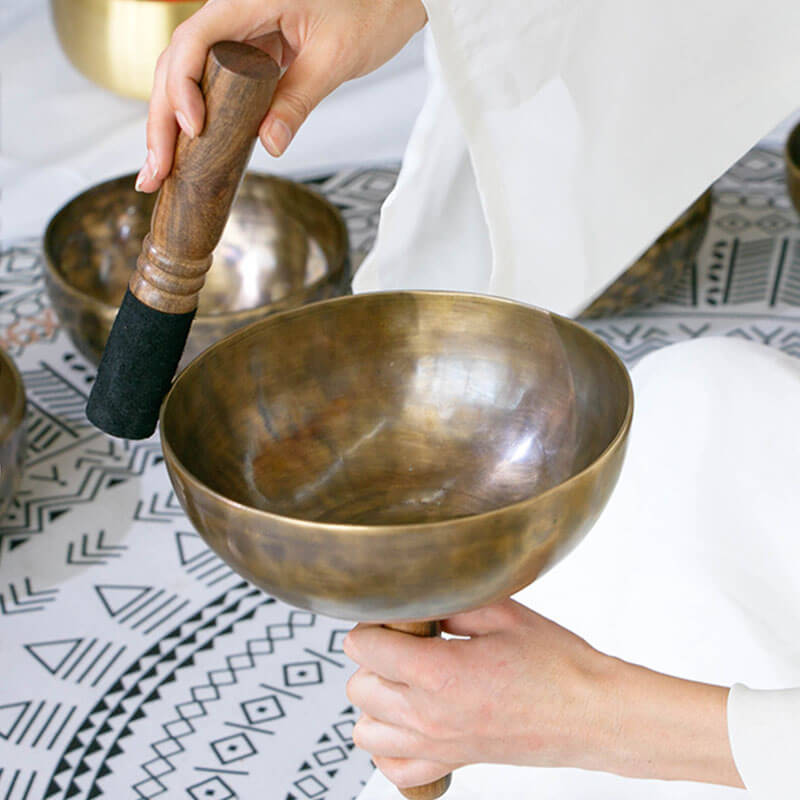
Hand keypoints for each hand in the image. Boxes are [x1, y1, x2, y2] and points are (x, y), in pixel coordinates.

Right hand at [136, 0, 426, 191]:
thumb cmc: (368, 10)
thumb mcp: (335, 58)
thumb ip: (299, 99)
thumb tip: (270, 145)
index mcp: (247, 0)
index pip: (194, 39)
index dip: (183, 86)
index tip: (194, 129)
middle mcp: (232, 13)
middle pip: (178, 63)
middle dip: (162, 119)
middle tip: (156, 171)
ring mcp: (236, 33)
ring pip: (187, 75)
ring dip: (169, 124)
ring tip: (159, 172)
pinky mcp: (246, 54)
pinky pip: (211, 84)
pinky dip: (197, 118)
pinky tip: (188, 153)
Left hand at [343, 599, 742, 791]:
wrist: (592, 714)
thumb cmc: (557, 664)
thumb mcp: (500, 613)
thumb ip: (447, 604)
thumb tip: (416, 601)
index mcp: (440, 673)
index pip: (364, 648)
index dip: (376, 625)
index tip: (398, 620)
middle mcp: (430, 716)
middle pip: (359, 686)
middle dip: (376, 658)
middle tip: (409, 643)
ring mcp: (437, 745)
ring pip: (365, 729)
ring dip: (379, 700)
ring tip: (408, 679)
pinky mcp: (451, 763)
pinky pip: (393, 766)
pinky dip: (392, 744)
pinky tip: (413, 718)